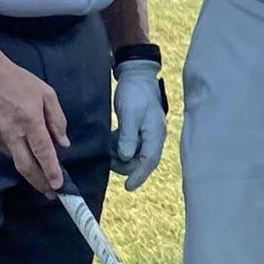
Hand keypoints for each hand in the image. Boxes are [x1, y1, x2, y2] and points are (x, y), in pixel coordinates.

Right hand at [0, 54, 70, 196]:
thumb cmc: (18, 81)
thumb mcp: (46, 93)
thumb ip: (57, 120)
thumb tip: (63, 144)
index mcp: (30, 121)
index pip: (43, 152)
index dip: (51, 171)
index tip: (58, 186)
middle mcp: (12, 133)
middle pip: (27, 166)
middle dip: (40, 183)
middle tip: (51, 194)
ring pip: (16, 159)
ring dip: (29, 167)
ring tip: (42, 172)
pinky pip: (6, 149)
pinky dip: (17, 151)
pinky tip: (21, 145)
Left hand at [110, 59, 167, 190]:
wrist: (137, 75)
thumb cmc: (135, 93)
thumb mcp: (130, 114)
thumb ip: (128, 137)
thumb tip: (126, 158)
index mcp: (155, 134)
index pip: (149, 161)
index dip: (139, 175)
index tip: (128, 187)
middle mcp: (154, 137)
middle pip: (142, 161)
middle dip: (126, 165)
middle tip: (108, 160)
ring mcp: (147, 134)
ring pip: (135, 155)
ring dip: (121, 157)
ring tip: (108, 150)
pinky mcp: (139, 130)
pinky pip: (131, 146)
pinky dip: (120, 148)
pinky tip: (110, 143)